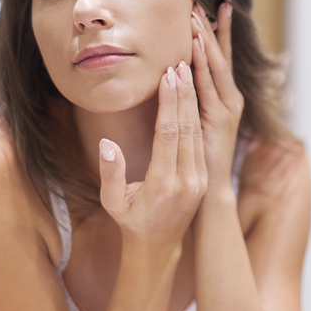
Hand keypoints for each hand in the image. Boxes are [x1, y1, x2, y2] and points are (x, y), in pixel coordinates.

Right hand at [98, 62, 207, 257]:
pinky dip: (197, 117)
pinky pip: (200, 142)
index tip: (169, 76)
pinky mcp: (203, 178)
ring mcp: (198, 179)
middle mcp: (187, 180)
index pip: (168, 134)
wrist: (158, 247)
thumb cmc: (130, 222)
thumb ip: (110, 174)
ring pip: (197, 132)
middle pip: (186, 128)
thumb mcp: (112, 203)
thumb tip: (107, 144)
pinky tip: (192, 97)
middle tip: (181, 63)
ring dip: (193, 101)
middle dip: (184, 93)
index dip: (170, 103)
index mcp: (163, 183)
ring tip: (188, 73)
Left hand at [191, 2, 244, 192]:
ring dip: (206, 40)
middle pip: (220, 58)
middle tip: (205, 0)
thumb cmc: (198, 160)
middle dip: (213, 29)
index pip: (218, 61)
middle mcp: (229, 101)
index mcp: (223, 100)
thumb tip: (174, 79)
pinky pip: (209, 87)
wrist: (207, 196)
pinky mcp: (220, 121)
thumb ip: (188, 104)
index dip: (215, 34)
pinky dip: (203, 65)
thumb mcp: (192, 128)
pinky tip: (194, 46)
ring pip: (216, 68)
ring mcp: (227, 110)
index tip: (209, 8)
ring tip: (198, 15)